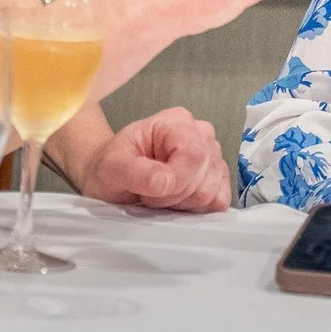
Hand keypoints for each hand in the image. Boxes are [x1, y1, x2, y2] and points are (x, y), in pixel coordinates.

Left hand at [71, 108, 231, 212]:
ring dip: (182, 203)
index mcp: (177, 121)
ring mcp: (212, 155)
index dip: (176, 181)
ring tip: (160, 194)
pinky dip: (196, 209)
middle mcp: (200, 133)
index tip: (151, 191)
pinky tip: (176, 200)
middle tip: (149, 192)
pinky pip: (219, 201)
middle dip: (173, 195)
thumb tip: (166, 182)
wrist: (113, 174)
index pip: (193, 155)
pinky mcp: (217, 176)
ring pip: (211, 193)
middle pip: (203, 178)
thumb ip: (137, 172)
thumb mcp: (112, 167)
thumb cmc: (111, 165)